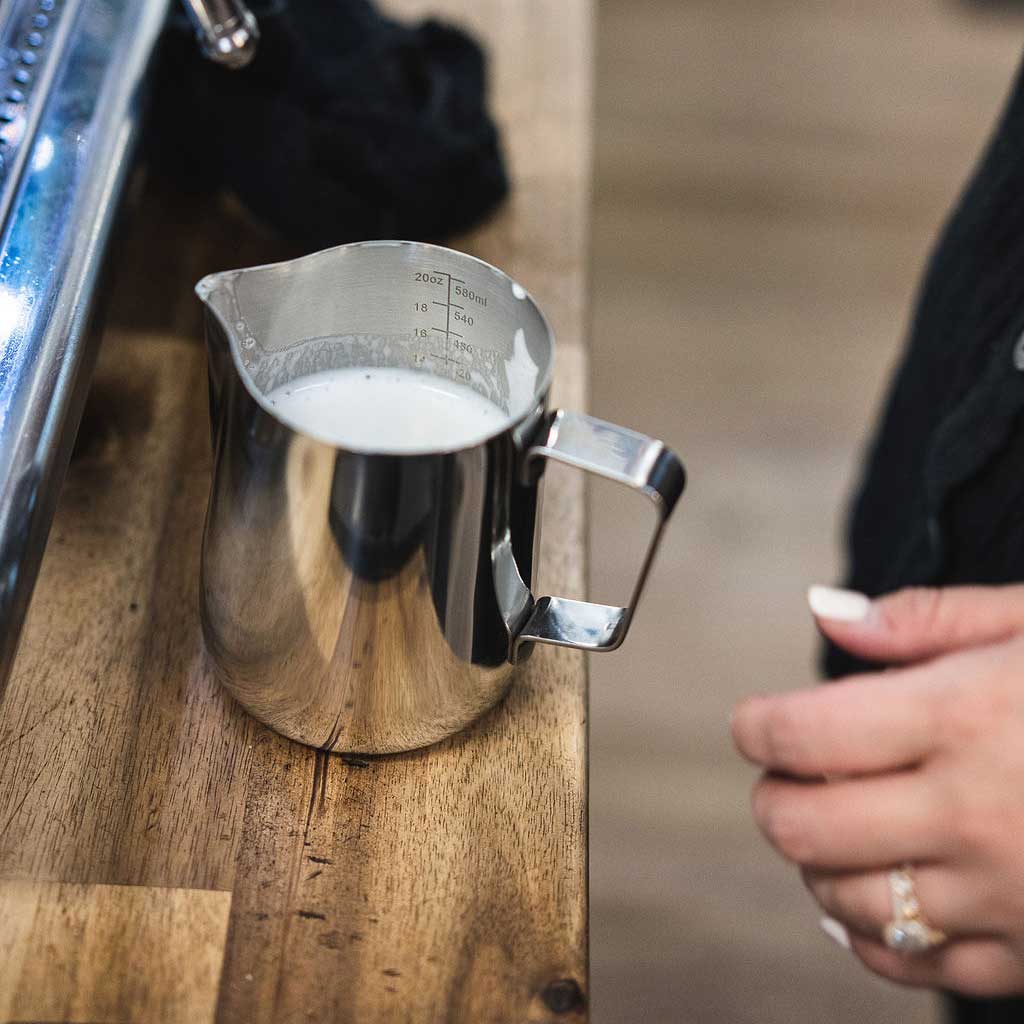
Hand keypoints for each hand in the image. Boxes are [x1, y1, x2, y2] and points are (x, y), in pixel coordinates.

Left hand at [732, 584, 1023, 995]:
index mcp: (964, 717)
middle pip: (799, 827)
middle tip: (789, 775)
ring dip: (814, 864)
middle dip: (772, 798)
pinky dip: (871, 934)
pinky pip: (914, 967)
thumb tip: (826, 611)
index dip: (757, 728)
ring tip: (836, 824)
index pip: (798, 735)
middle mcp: (975, 813)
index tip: (758, 723)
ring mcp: (1007, 896)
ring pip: (843, 902)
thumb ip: (925, 619)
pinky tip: (877, 894)